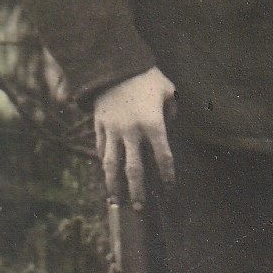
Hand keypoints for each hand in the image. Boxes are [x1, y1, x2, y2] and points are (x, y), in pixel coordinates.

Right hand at [93, 67, 176, 208]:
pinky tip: (108, 175)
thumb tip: (169, 124)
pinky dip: (105, 164)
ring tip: (116, 201)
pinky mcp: (100, 125)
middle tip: (141, 209)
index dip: (167, 175)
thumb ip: (173, 110)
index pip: (163, 157)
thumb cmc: (147, 76)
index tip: (170, 189)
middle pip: (134, 169)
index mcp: (152, 124)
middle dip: (138, 191)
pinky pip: (102, 149)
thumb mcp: (169, 89)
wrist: (114, 63)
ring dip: (114, 185)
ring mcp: (113, 130)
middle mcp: (132, 132)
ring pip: (112, 164)